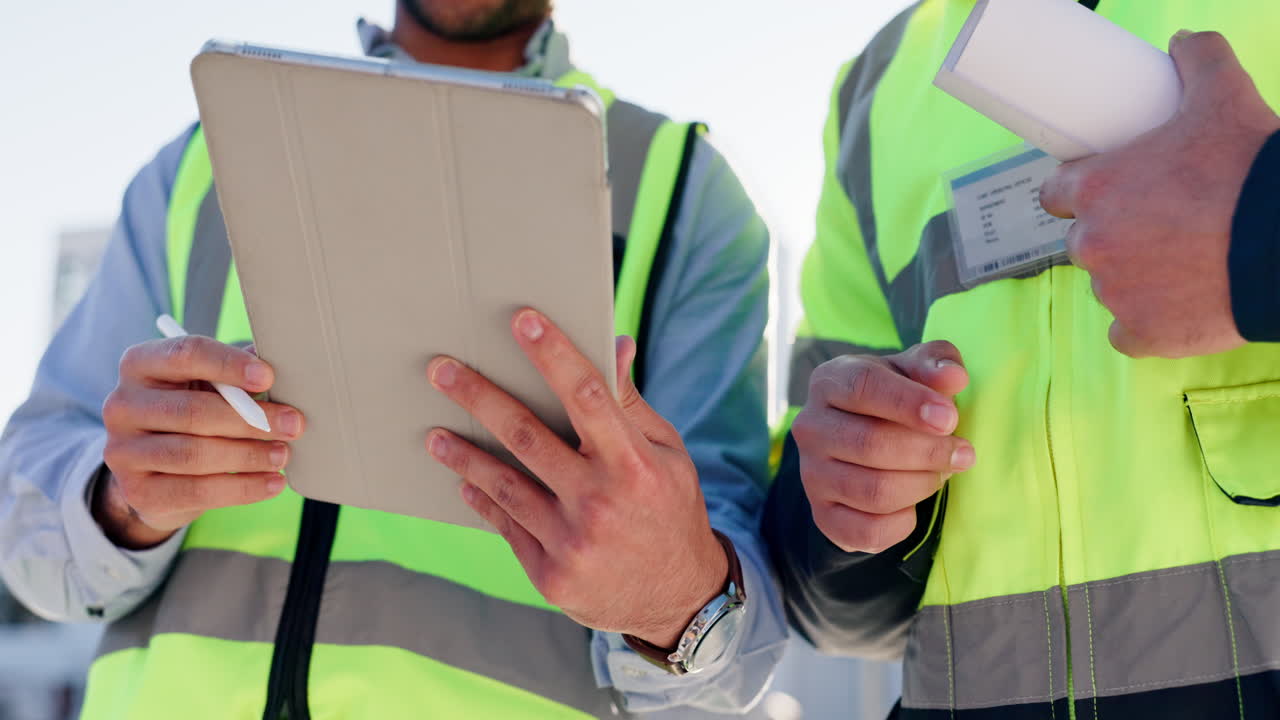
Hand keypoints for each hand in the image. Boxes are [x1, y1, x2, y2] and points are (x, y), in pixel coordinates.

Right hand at [99, 336, 304, 548]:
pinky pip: (197, 491)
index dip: (229, 364)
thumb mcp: (207, 386)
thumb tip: (288, 364)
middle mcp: (122, 405)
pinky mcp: (138, 491)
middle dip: (252, 419)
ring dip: (249, 455)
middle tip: (293, 424)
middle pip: (193, 411)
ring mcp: (123, 451)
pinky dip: (242, 487)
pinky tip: (272, 482)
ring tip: (283, 455)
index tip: (268, 378)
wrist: (157, 471)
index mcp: (140, 365)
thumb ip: (238, 375)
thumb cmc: (192, 413)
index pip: (185, 354)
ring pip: (195, 454)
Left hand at [426, 309, 727, 648]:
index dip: (554, 355)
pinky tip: (464, 481)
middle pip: (527, 437)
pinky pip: (507, 526)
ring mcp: (572, 542)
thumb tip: (614, 343)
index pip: (589, 397)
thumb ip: (631, 404)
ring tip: (436, 434)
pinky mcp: (551, 575)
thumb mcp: (667, 455)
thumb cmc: (670, 509)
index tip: (522, 320)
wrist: (678, 599)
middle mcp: (601, 502)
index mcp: (635, 465)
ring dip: (464, 455)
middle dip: (480, 397)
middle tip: (441, 369)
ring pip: (504, 485)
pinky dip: (483, 500)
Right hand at [792, 341, 974, 553]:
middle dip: (928, 452)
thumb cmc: (895, 400)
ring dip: (922, 485)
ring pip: (875, 491)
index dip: (909, 403)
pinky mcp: (824, 516)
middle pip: (871, 444)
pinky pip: (869, 531)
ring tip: (941, 474)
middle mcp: (811, 427)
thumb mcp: (914, 371)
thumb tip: (954, 377)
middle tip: (963, 453)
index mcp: (830, 382)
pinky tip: (914, 504)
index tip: (950, 419)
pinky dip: (903, 522)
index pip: (864, 387)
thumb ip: (936, 364)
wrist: (863, 442)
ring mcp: (812, 475)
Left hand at [1039, 30, 1279, 357]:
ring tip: (1181, 263)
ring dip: (1132, 277)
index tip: (1105, 195)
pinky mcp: (1140, 333)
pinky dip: (1146, 325)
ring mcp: (1112, 292)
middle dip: (1113, 236)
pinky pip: (1125, 334)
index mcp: (1093, 188)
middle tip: (1159, 228)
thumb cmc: (1249, 169)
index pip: (1058, 195)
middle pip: (1085, 242)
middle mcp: (1091, 242)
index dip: (1080, 195)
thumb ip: (1198, 61)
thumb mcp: (1224, 96)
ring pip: (1108, 285)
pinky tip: (1174, 307)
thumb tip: (1183, 41)